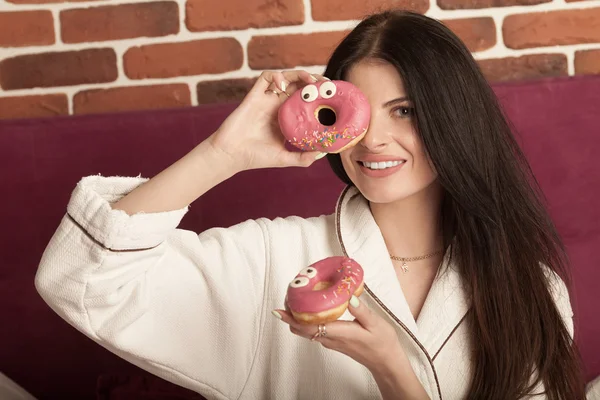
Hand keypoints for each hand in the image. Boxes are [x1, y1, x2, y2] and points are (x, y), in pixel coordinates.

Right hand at [207, 70, 328, 172]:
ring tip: (312, 81)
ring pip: (286, 77)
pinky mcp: (254, 96)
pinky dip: (276, 76)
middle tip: (328, 86)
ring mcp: (266, 99)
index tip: (333, 97)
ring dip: (300, 74)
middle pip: (299, 85)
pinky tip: (283, 85)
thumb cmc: (255, 157)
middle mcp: (278, 106)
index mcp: (286, 117)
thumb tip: (323, 153)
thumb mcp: (285, 159)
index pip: (306, 100)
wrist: (231, 155)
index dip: (319, 95)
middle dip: (315, 81)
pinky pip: (265, 77)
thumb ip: (303, 158)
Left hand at [274, 295, 402, 374]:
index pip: (308, 327)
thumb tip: (348, 297)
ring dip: (298, 317)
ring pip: (306, 330)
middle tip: (288, 296)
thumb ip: (361, 311)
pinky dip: (308, 320)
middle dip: (291, 315)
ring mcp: (330, 342)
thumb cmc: (382, 343)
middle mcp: (330, 339)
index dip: (292, 318)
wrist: (385, 362)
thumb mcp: (375, 324)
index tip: (280, 310)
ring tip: (297, 299)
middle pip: (302, 328)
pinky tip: (312, 308)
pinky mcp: (333, 341)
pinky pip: (314, 331)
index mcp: (339, 333)